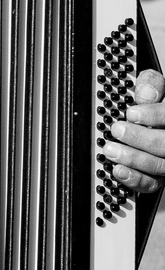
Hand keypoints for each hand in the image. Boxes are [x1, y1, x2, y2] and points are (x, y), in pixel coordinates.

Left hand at [106, 69, 164, 192]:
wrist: (155, 125)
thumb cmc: (155, 108)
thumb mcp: (158, 91)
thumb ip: (153, 85)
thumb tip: (144, 93)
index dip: (155, 115)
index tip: (131, 112)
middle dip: (140, 138)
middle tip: (117, 130)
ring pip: (160, 165)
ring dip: (133, 158)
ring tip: (110, 149)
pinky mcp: (160, 176)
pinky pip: (152, 184)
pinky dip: (135, 179)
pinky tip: (119, 170)